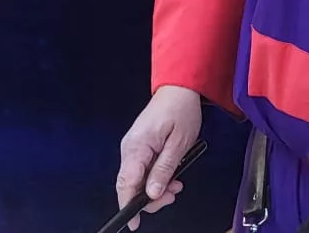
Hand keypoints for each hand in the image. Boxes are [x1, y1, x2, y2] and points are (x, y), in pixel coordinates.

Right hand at [115, 86, 200, 227]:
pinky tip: (170, 176)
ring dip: (155, 188)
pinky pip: (142, 169)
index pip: (127, 183)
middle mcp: (129, 149)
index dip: (129, 206)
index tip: (134, 223)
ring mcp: (132, 147)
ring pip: (137, 179)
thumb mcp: (179, 143)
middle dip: (150, 198)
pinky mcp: (139, 146)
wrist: (178, 88)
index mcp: (137, 147)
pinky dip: (155, 177)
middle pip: (130, 185)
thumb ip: (164, 169)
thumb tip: (152, 194)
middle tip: (174, 194)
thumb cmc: (181, 111)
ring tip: (177, 184)